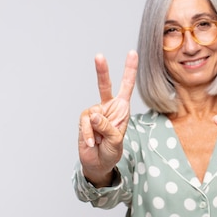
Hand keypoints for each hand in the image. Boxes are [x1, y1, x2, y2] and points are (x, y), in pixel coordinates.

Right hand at [78, 51, 137, 184]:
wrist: (98, 163)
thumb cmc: (112, 151)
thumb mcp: (116, 140)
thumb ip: (107, 126)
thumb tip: (93, 115)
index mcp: (121, 108)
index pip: (127, 86)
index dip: (129, 70)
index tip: (132, 53)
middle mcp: (108, 107)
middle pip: (104, 86)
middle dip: (101, 71)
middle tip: (99, 56)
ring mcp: (94, 113)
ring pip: (93, 115)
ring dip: (98, 131)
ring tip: (100, 141)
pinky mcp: (83, 120)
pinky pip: (85, 124)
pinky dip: (89, 134)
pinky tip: (93, 143)